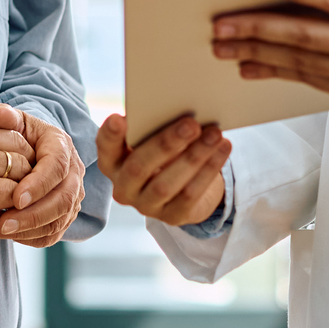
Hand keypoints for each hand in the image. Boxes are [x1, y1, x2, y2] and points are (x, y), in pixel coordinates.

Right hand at [0, 104, 35, 233]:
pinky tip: (3, 213)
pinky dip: (12, 204)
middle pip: (18, 144)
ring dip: (21, 186)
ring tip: (13, 202)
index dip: (11, 149)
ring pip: (19, 167)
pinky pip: (10, 193)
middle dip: (24, 165)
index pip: (4, 126)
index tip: (8, 166)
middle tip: (21, 185)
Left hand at [0, 104, 84, 246]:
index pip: (57, 167)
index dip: (39, 184)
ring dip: (27, 230)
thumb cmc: (19, 135)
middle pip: (62, 200)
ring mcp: (72, 197)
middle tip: (2, 223)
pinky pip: (52, 234)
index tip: (16, 198)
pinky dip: (29, 239)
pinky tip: (4, 234)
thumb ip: (3, 116)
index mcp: (61, 146)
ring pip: (58, 221)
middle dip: (32, 215)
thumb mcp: (12, 121)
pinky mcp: (64, 215)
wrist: (30, 150)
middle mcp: (73, 173)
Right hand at [96, 113, 230, 225]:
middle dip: (166, 144)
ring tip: (214, 134)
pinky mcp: (172, 217)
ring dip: (194, 157)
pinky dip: (209, 170)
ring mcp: (146, 206)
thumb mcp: (153, 138)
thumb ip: (153, 126)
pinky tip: (223, 148)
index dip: (110, 135)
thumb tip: (178, 111)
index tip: (119, 118)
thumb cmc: (164, 151)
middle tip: (191, 124)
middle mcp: (123, 187)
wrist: (184, 185)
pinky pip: (190, 195)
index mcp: (112, 162)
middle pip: (139, 167)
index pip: (105, 148)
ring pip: (167, 184)